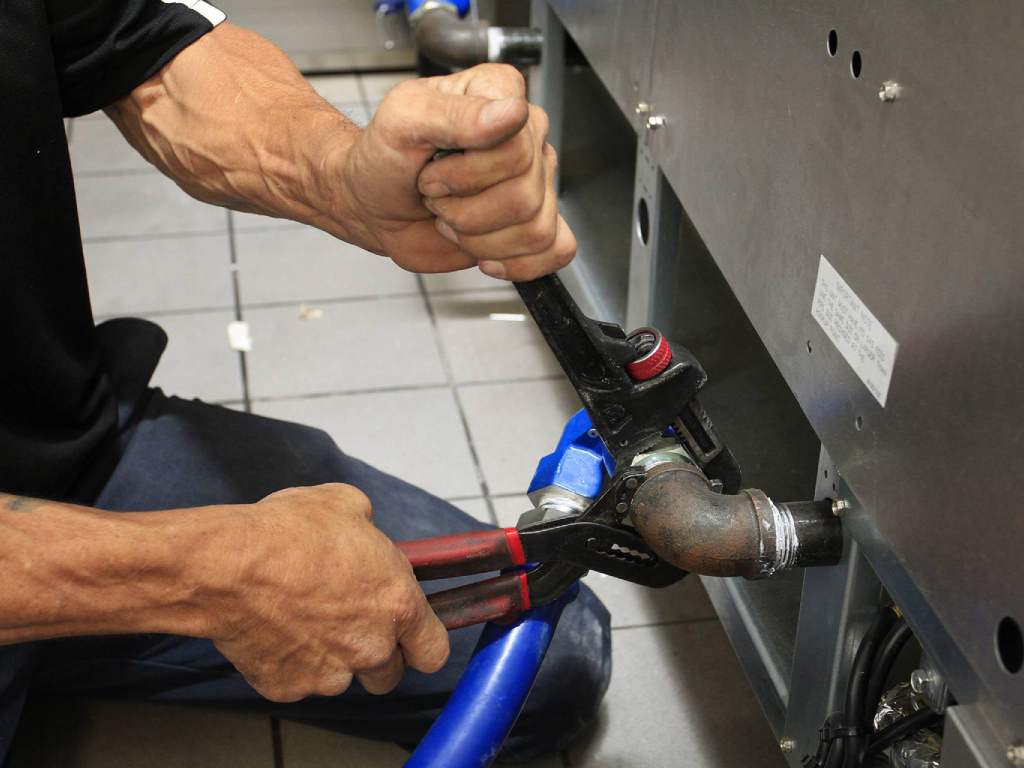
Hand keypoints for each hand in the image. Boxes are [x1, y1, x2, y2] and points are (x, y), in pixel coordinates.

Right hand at [209, 484, 448, 701]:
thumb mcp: (347, 506)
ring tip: (301, 620)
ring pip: (341, 679)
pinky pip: (297, 681)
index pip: (434, 652)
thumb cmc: (291, 532)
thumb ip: (370, 531)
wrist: (230, 565)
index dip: (421, 644)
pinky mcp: (287, 688)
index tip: (409, 637)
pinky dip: (289, 663)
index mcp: (397, 605)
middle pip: (389, 675)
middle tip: (347, 623)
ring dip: (330, 658)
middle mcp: (371, 648)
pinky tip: (272, 629)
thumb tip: (365, 531)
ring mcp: (329, 674)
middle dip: (374, 655)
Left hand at [332, 64, 575, 280]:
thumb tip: (512, 112)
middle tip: (436, 196)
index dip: (468, 173)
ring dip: (479, 238)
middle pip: (526, 195)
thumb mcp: (403, 121)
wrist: (372, 204)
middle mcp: (526, 136)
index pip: (517, 148)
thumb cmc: (384, 158)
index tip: (431, 169)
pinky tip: (485, 252)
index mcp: (501, 95)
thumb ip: (455, 114)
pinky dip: (517, 263)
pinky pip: (557, 249)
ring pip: (536, 229)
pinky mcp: (533, 223)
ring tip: (452, 218)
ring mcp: (534, 182)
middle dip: (466, 211)